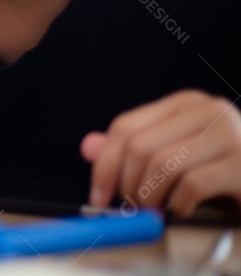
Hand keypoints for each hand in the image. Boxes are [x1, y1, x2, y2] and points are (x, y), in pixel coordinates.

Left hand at [81, 90, 240, 215]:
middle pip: (140, 145)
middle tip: (129, 208)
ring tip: (156, 211)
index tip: (97, 196)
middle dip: (125, 184)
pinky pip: (192, 184)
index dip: (104, 163)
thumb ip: (135, 151)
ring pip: (162, 164)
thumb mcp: (177, 159)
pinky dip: (178, 205)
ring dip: (150, 197)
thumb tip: (88, 147)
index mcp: (186, 104)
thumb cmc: (224, 175)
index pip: (126, 126)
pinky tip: (183, 210)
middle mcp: (209, 110)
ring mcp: (231, 134)